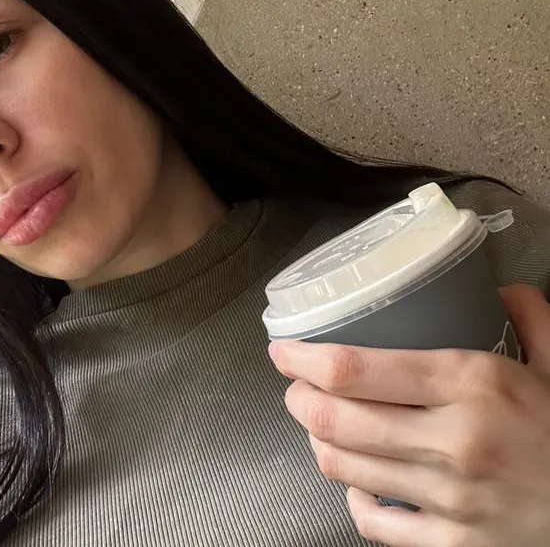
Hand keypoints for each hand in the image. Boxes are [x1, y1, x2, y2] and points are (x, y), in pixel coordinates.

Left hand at [269, 284, 549, 546]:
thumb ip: (527, 314)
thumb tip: (492, 285)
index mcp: (472, 384)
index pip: (354, 369)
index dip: (302, 359)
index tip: (283, 351)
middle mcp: (453, 441)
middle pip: (335, 418)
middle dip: (298, 399)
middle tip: (296, 387)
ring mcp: (450, 500)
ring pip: (342, 467)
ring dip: (317, 440)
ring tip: (319, 423)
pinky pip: (372, 524)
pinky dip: (351, 496)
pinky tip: (356, 479)